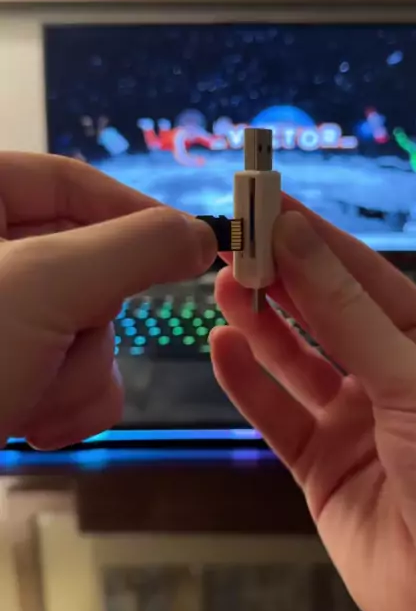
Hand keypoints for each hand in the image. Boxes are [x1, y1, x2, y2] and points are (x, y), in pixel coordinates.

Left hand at [0, 153, 215, 447]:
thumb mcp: (44, 287)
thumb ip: (133, 248)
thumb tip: (200, 234)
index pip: (68, 182)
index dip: (134, 213)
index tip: (190, 248)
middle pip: (87, 265)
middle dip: (87, 323)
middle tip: (63, 341)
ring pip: (84, 328)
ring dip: (75, 375)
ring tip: (28, 403)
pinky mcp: (5, 372)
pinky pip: (68, 370)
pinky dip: (66, 404)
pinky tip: (32, 428)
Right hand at [211, 198, 415, 610]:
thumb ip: (350, 316)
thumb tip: (302, 243)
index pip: (365, 277)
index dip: (317, 240)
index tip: (272, 205)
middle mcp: (393, 379)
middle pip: (325, 314)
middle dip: (283, 276)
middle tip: (237, 241)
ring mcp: (356, 424)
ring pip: (295, 361)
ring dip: (260, 322)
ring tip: (226, 285)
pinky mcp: (323, 468)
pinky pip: (277, 416)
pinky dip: (247, 382)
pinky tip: (223, 347)